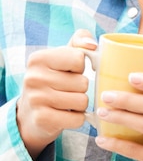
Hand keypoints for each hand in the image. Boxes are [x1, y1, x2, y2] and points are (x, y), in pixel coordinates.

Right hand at [16, 29, 95, 160]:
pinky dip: (77, 117)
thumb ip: (80, 40)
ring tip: (67, 101)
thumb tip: (92, 45)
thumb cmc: (54, 78)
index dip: (80, 67)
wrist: (31, 113)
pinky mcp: (42, 119)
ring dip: (80, 103)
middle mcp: (34, 78)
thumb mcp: (63, 56)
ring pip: (82, 101)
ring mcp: (36, 99)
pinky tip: (66, 114)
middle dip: (81, 88)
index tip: (69, 71)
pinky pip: (78, 119)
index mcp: (39, 58)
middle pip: (83, 82)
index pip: (79, 59)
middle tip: (67, 90)